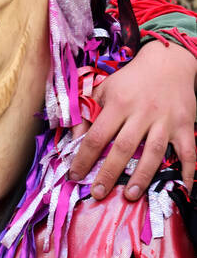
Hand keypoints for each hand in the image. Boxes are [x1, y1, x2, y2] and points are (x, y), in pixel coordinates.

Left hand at [69, 39, 196, 199]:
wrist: (168, 62)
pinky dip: (188, 171)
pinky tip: (182, 188)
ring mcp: (166, 120)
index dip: (84, 158)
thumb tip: (72, 141)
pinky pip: (188, 152)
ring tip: (130, 195)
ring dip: (142, 176)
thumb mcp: (103, 89)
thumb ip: (86, 114)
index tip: (75, 176)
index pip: (97, 136)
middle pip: (124, 147)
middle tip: (99, 193)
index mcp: (119, 103)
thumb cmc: (130, 80)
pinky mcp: (185, 125)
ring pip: (154, 152)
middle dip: (110, 172)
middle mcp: (142, 112)